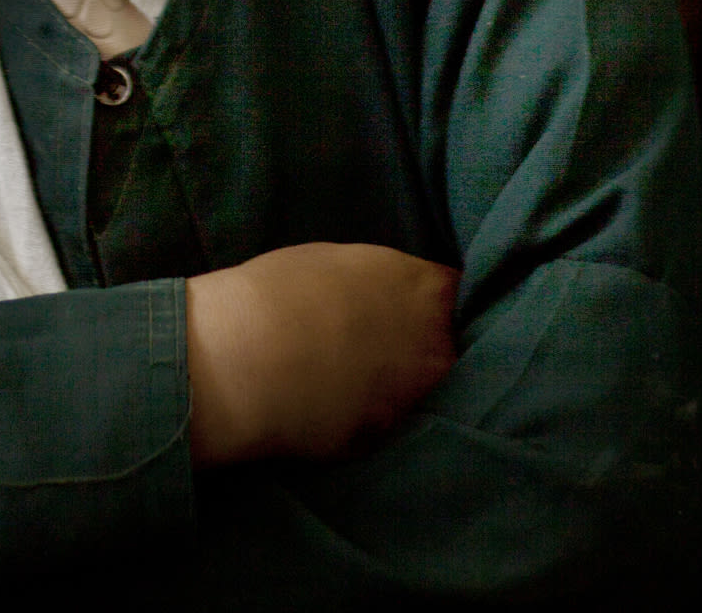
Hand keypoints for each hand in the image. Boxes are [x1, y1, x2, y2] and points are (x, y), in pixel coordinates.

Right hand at [185, 243, 457, 464]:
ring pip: (420, 389)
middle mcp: (437, 345)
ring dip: (397, 384)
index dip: (426, 298)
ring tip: (350, 376)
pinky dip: (367, 414)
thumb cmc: (284, 290)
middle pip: (444, 345)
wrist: (250, 358)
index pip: (452, 292)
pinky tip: (332, 404)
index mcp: (426, 290)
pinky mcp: (388, 438)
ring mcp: (416, 397)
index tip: (404, 303)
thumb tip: (382, 299)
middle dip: (419, 344)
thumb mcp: (339, 263)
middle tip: (376, 342)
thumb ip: (378, 284)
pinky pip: (386, 421)